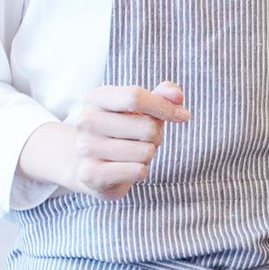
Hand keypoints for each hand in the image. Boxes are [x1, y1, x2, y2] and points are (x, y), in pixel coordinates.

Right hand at [63, 82, 187, 198]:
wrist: (86, 164)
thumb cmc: (121, 130)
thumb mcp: (139, 109)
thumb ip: (160, 96)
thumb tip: (177, 95)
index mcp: (96, 99)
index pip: (135, 96)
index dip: (165, 107)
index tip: (182, 116)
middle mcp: (86, 121)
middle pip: (147, 127)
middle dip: (156, 135)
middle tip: (143, 139)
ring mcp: (86, 148)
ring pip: (146, 151)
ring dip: (148, 154)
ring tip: (132, 153)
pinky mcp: (91, 174)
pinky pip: (138, 170)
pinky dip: (141, 171)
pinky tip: (126, 168)